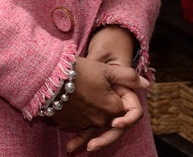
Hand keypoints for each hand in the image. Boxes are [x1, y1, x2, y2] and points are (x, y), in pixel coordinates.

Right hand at [62, 28, 147, 152]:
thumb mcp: (105, 69)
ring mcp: (81, 123)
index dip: (126, 105)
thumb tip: (146, 83)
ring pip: (90, 123)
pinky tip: (68, 106)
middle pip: (108, 122)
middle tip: (105, 108)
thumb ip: (127, 77)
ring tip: (80, 105)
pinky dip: (75, 117)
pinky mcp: (66, 122)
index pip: (127, 114)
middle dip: (108, 119)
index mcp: (113, 109)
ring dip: (89, 118)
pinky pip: (75, 122)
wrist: (46, 76)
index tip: (119, 97)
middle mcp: (99, 120)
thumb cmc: (77, 71)